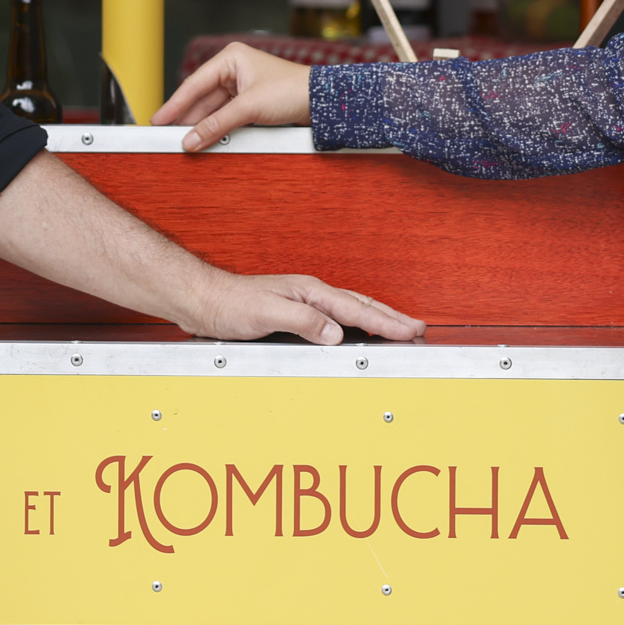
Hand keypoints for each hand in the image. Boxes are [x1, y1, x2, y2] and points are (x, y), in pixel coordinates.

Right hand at [154, 42, 312, 152]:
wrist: (323, 102)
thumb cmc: (292, 91)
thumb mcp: (249, 108)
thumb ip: (216, 124)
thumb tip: (190, 140)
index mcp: (231, 58)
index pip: (194, 83)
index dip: (174, 104)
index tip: (158, 120)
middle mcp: (234, 69)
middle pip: (201, 97)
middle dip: (187, 117)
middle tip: (167, 135)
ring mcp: (242, 86)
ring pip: (213, 108)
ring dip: (201, 125)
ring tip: (184, 140)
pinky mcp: (251, 102)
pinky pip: (226, 115)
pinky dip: (216, 127)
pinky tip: (204, 138)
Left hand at [181, 269, 423, 345]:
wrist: (205, 301)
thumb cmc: (230, 304)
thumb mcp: (267, 313)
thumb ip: (304, 321)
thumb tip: (337, 333)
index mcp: (309, 291)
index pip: (356, 309)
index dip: (386, 322)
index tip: (411, 330)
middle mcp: (311, 294)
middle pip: (361, 305)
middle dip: (392, 317)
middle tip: (418, 328)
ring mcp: (305, 302)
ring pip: (352, 310)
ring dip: (378, 319)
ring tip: (400, 328)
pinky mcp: (297, 314)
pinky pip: (337, 318)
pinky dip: (357, 324)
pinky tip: (359, 332)